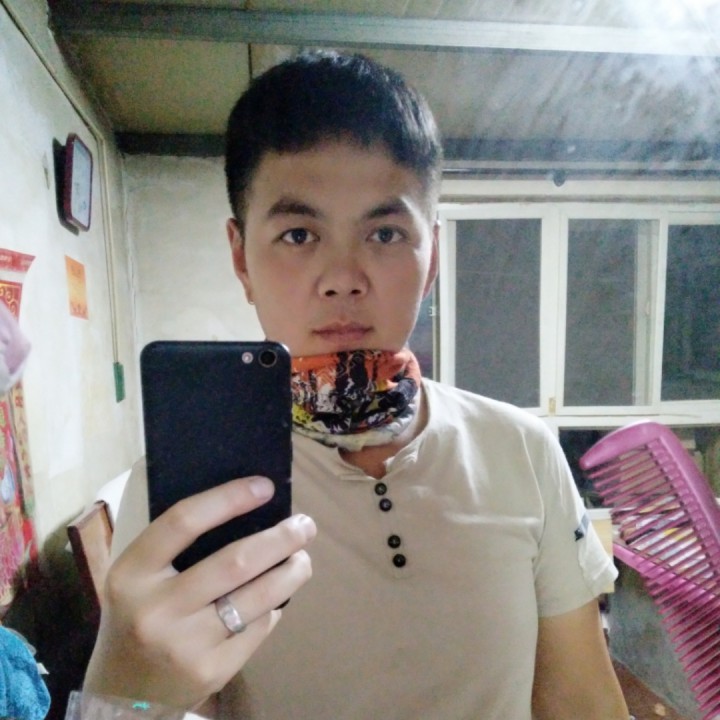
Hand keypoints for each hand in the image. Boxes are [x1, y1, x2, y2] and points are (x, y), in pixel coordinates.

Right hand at [83, 476, 314, 709]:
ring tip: (303, 558)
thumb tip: (246, 508)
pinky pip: (259, 627)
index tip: (265, 486)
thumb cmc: (136, 620)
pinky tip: (276, 598)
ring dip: (292, 571)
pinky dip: (274, 607)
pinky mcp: (213, 671)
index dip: (229, 498)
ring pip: (258, 595)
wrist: (123, 698)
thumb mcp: (136, 579)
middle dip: (281, 538)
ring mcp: (186, 644)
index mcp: (131, 573)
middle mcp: (156, 609)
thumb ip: (175, 546)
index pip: (183, 521)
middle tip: (305, 524)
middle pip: (236, 561)